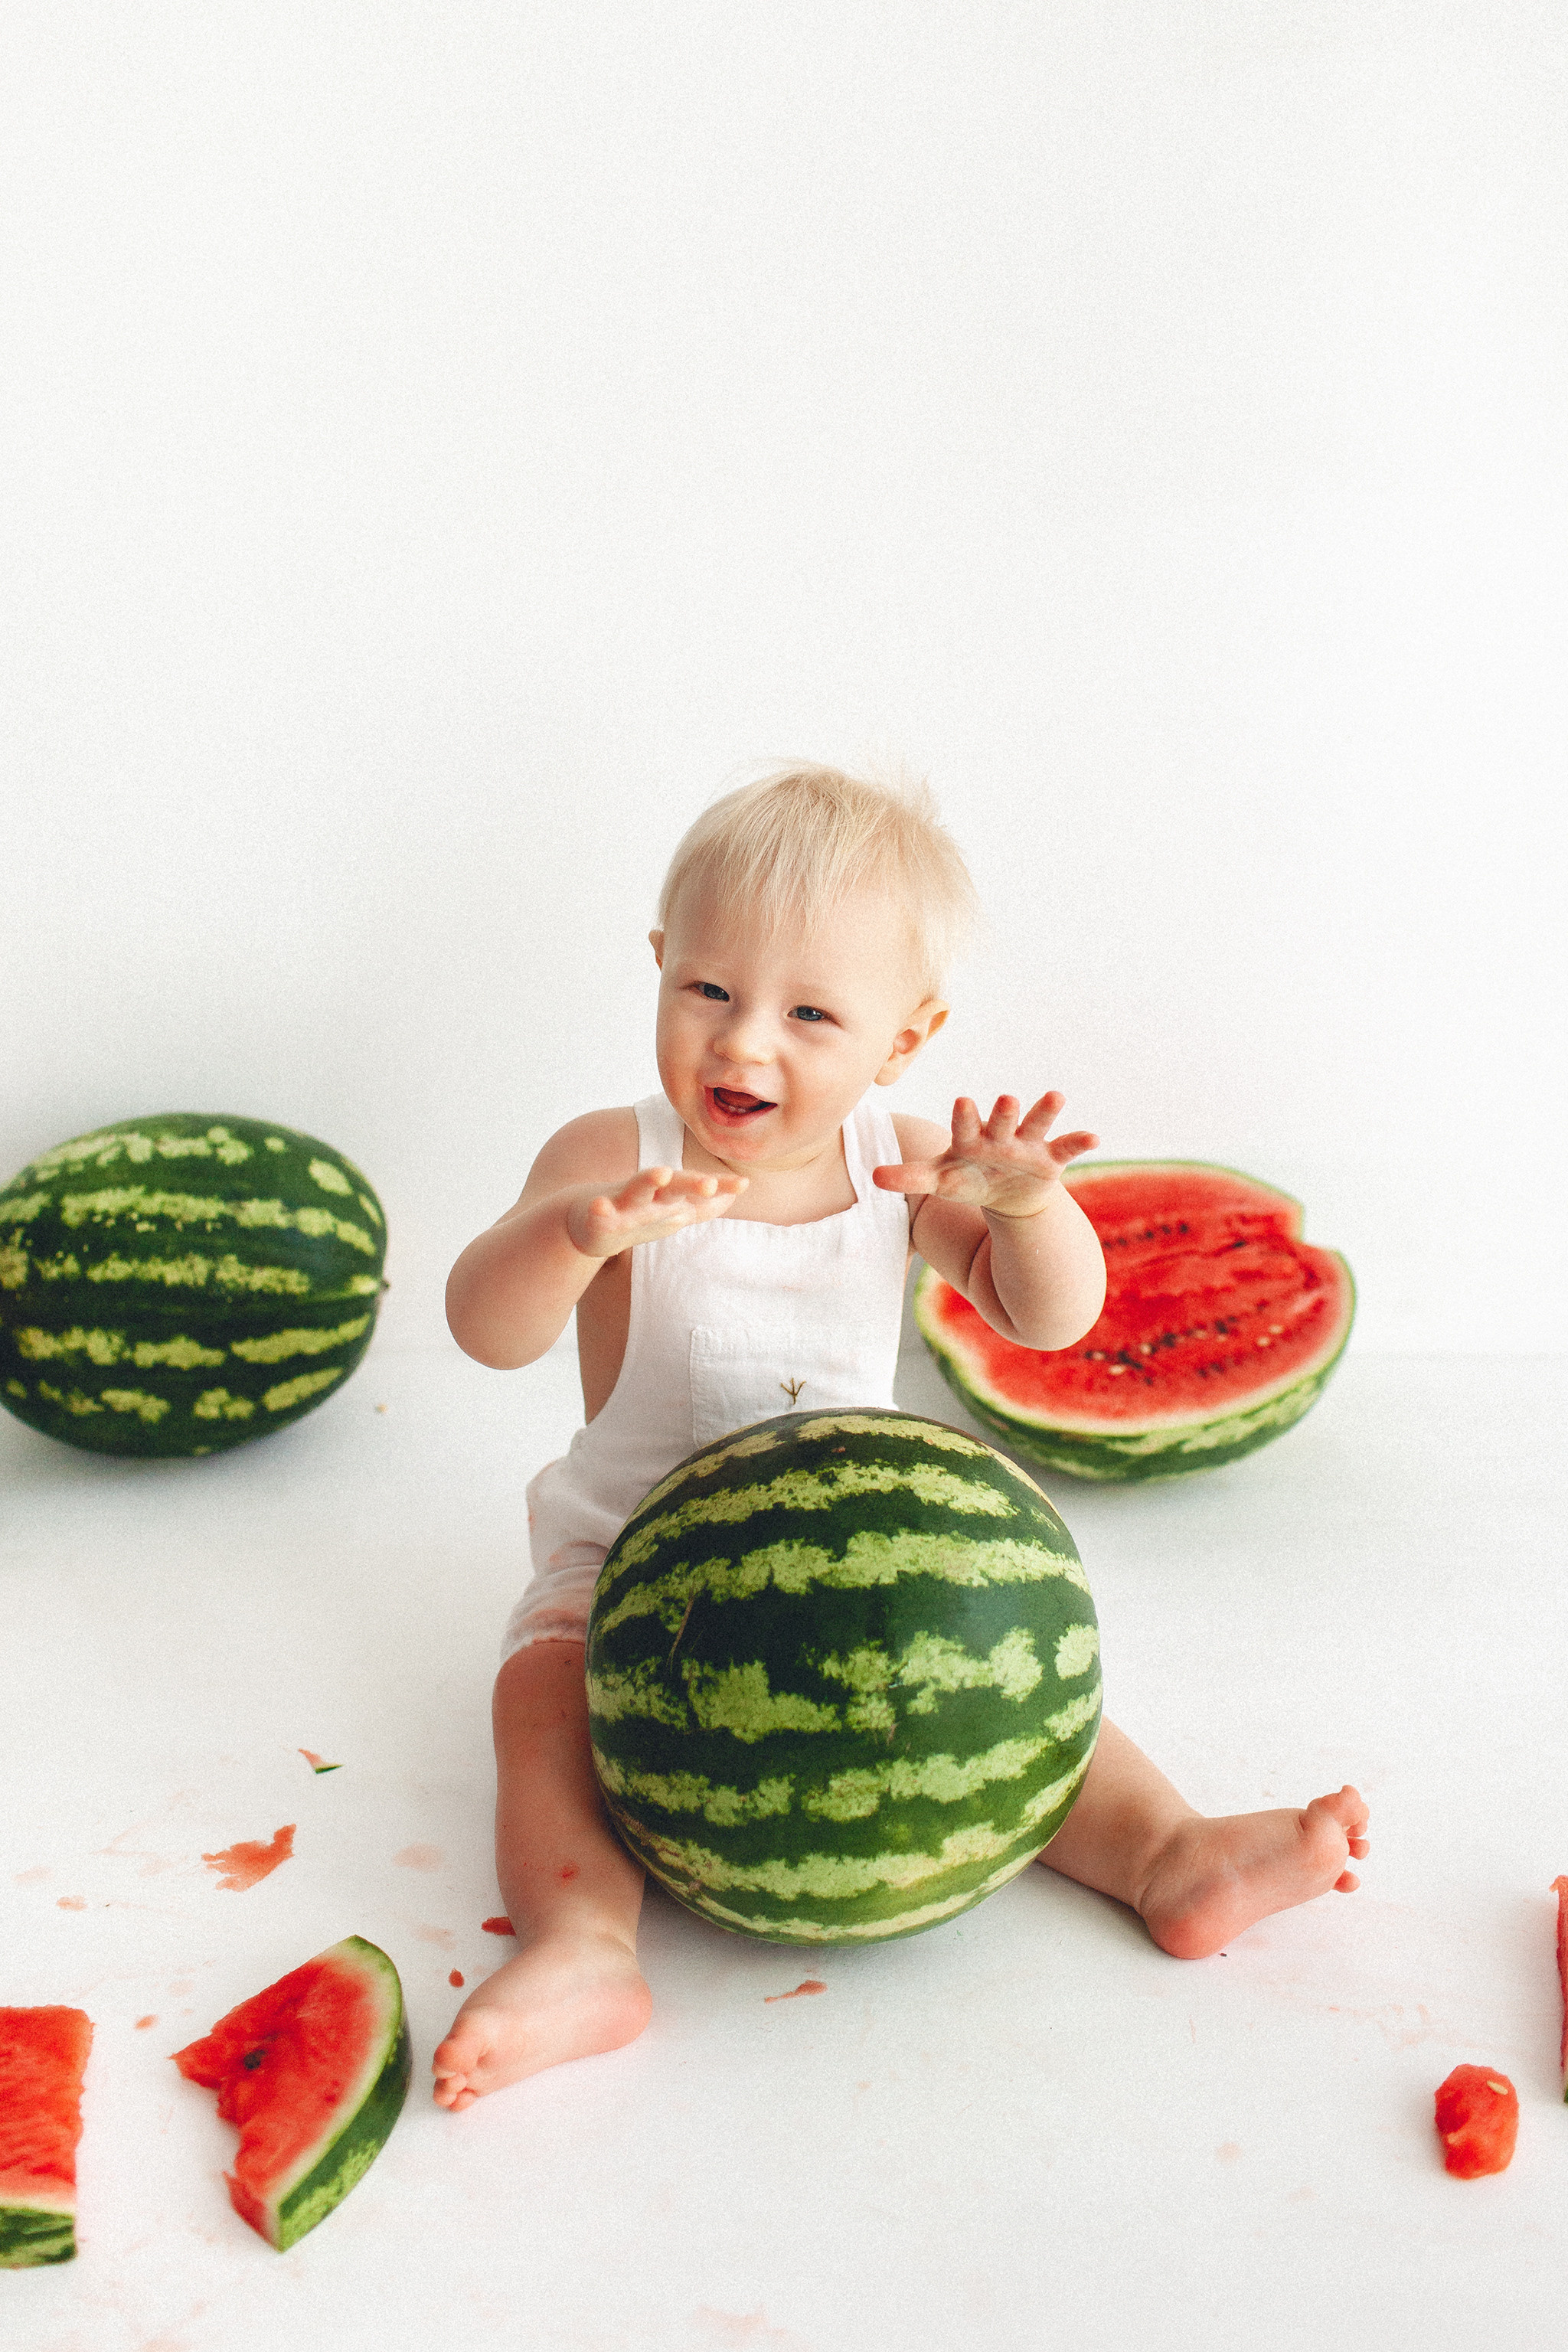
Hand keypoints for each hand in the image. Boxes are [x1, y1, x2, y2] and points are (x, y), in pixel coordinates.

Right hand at [565, 1166, 746, 1258]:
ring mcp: (622, 1203)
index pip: (698, 1189)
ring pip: (636, 1189)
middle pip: (673, 1186)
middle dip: (691, 1184)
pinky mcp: (597, 1217)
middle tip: (710, 1183)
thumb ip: (702, 1205)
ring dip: (649, 1180)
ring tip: (662, 1173)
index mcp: (668, 1197)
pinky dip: (599, 1209)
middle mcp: (648, 1195)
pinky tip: (600, 1206)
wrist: (584, 1223)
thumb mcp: (671, 1212)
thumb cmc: (634, 1215)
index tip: (744, 1184)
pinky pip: (599, 1214)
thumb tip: (734, 1195)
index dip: (720, 1186)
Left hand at [873, 1093, 1097, 1219]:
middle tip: (1006, 1099)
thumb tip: (873, 1177)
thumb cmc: (968, 1178)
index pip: (965, 1126)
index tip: (963, 1102)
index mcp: (970, 1139)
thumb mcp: (940, 1179)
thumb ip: (910, 1176)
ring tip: (1056, 1096)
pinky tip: (1093, 1137)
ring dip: (1045, 1111)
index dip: (965, 1117)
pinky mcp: (1050, 1158)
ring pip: (1036, 1124)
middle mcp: (1000, 1135)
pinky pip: (1066, 1147)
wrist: (1006, 1193)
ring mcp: (1027, 1144)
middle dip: (1004, 1112)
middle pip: (1001, 1121)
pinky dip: (1079, 1141)